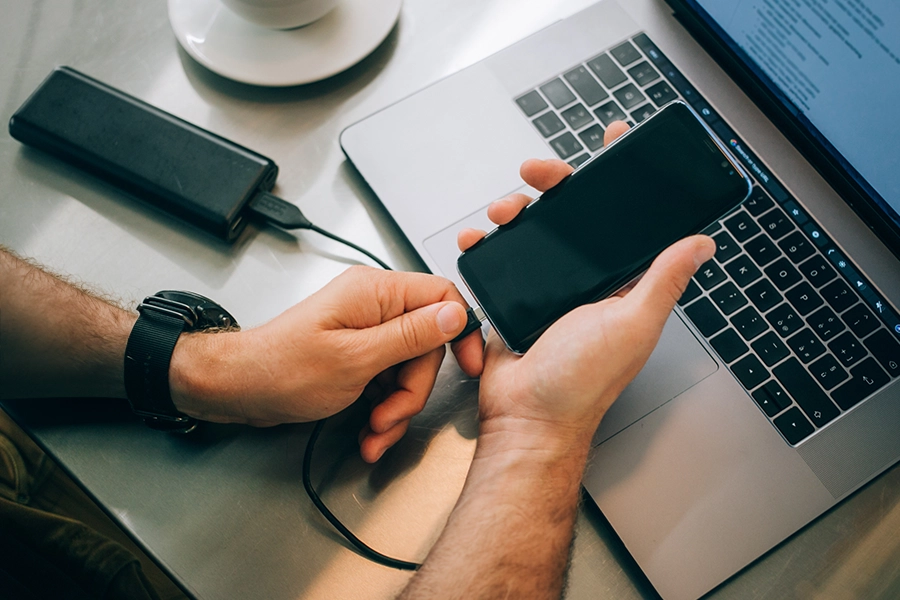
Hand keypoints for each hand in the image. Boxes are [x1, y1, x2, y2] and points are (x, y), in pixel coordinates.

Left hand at [170, 266, 483, 461]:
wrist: (239, 389)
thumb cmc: (282, 368)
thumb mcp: (355, 359)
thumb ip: (410, 337)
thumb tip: (454, 316)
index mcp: (375, 292)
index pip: (442, 296)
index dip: (461, 332)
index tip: (469, 366)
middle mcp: (374, 306)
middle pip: (427, 344)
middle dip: (414, 388)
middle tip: (391, 415)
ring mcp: (366, 331)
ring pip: (409, 368)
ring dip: (397, 407)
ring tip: (374, 431)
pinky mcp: (358, 354)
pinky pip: (388, 380)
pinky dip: (383, 408)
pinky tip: (369, 430)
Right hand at [458, 122, 714, 445]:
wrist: (525, 418)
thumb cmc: (581, 383)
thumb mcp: (632, 325)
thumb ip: (662, 280)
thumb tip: (700, 242)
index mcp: (620, 284)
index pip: (626, 220)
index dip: (621, 180)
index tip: (616, 145)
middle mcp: (585, 281)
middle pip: (571, 214)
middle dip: (555, 184)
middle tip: (540, 172)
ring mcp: (546, 287)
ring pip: (532, 229)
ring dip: (515, 210)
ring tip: (502, 212)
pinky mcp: (511, 296)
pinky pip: (499, 258)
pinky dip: (485, 243)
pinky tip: (478, 240)